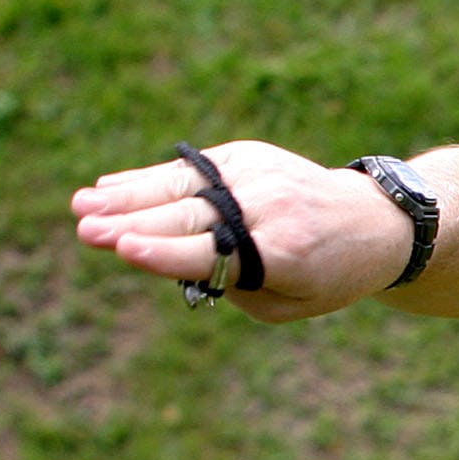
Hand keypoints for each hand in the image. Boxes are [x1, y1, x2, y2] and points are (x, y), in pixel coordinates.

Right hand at [72, 141, 411, 321]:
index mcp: (284, 252)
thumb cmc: (328, 275)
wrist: (376, 221)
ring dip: (128, 196)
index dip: (166, 253)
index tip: (125, 248)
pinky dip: (149, 179)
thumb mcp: (292, 304)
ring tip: (82, 207)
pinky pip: (191, 169)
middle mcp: (269, 207)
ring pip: (183, 186)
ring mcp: (258, 174)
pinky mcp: (248, 155)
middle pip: (191, 218)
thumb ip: (236, 287)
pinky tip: (109, 188)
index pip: (215, 253)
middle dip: (133, 224)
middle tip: (85, 231)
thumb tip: (172, 257)